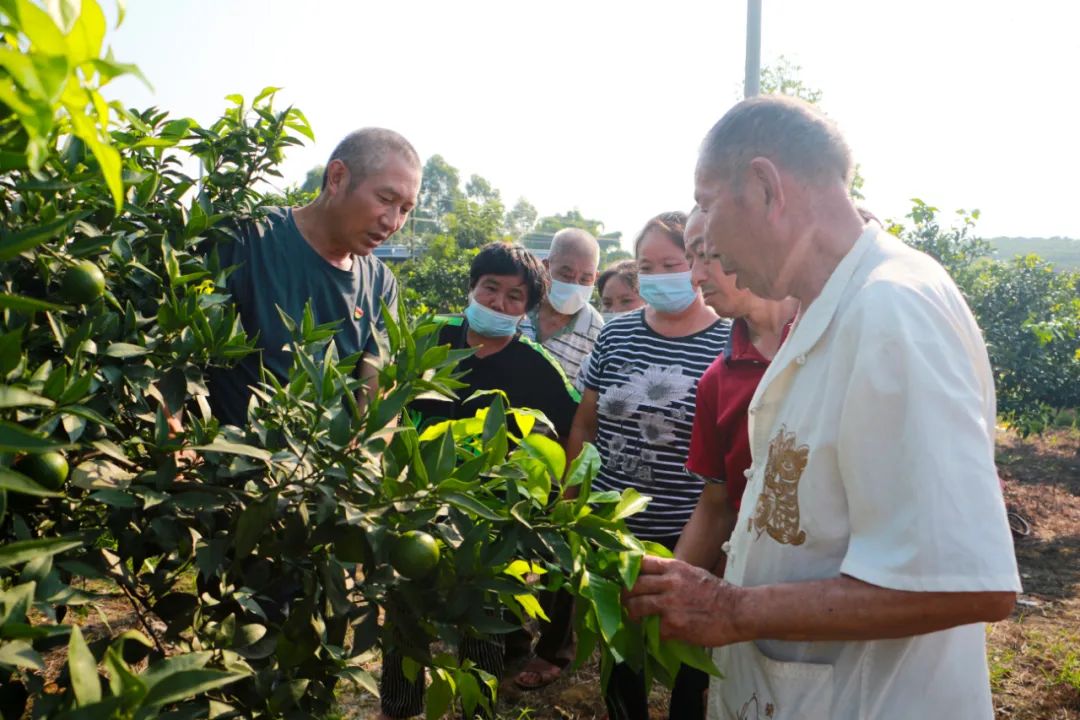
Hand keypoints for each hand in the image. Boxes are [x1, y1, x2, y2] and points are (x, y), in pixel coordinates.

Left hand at [623, 555, 746, 647]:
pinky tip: (657, 632)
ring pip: (636, 606)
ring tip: (633, 617)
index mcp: (674, 568)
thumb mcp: (693, 573)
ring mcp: (669, 604)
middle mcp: (669, 583)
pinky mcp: (672, 625)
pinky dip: (654, 631)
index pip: (641, 562)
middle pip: (633, 585)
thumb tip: (653, 579)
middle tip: (624, 600)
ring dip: (632, 613)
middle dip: (625, 594)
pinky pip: (653, 628)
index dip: (628, 570)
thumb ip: (673, 574)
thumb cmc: (718, 593)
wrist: (737, 612)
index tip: (623, 577)